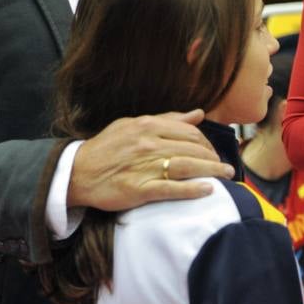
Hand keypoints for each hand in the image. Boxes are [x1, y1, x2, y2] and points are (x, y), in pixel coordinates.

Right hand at [67, 109, 233, 210]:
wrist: (77, 172)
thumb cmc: (106, 148)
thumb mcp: (133, 125)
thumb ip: (167, 119)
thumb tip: (197, 113)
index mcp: (147, 126)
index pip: (189, 131)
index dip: (206, 142)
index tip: (214, 151)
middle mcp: (148, 143)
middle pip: (192, 148)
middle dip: (213, 157)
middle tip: (225, 166)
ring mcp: (144, 166)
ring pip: (187, 166)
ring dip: (212, 171)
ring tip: (226, 176)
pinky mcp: (138, 189)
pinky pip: (171, 188)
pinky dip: (192, 189)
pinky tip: (207, 190)